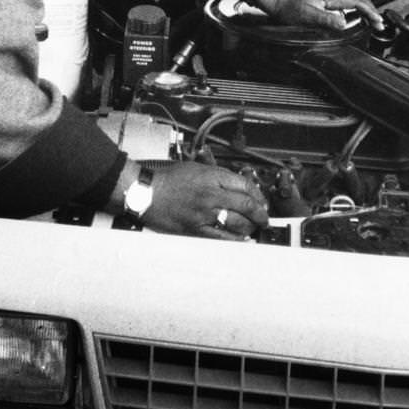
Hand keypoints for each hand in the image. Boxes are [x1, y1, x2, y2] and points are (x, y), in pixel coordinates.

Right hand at [147, 162, 268, 240]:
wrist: (145, 191)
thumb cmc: (167, 179)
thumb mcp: (195, 168)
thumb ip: (216, 176)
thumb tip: (236, 187)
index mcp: (211, 176)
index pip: (244, 185)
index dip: (257, 195)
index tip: (260, 200)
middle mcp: (211, 194)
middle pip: (246, 204)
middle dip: (260, 213)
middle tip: (263, 218)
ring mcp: (204, 213)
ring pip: (237, 222)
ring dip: (250, 227)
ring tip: (253, 228)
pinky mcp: (195, 229)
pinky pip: (221, 237)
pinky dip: (234, 239)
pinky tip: (240, 239)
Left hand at [256, 0, 383, 30]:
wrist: (278, 0)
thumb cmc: (290, 9)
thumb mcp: (308, 17)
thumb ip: (327, 19)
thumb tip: (343, 23)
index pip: (358, 2)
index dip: (370, 12)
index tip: (377, 22)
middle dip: (371, 10)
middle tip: (378, 24)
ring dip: (365, 7)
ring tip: (371, 19)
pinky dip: (356, 5)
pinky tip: (354, 12)